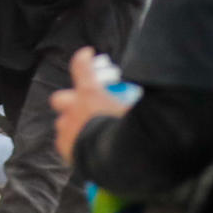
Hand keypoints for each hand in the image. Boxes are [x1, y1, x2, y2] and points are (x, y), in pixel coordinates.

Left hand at [51, 47, 130, 164]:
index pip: (81, 67)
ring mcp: (67, 128)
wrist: (117, 158)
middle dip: (69, 102)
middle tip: (83, 107)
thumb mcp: (136, 109)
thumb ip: (135, 100)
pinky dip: (72, 145)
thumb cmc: (132, 130)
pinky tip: (85, 150)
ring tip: (87, 133)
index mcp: (91, 94)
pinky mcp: (64, 147)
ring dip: (72, 125)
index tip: (87, 53)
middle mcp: (74, 108)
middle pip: (60, 99)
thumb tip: (152, 96)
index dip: (83, 59)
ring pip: (62, 123)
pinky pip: (64, 144)